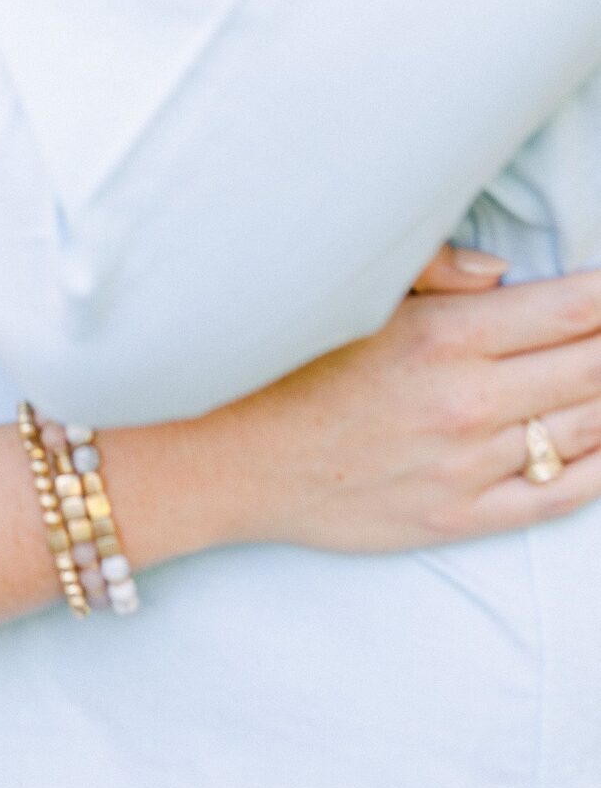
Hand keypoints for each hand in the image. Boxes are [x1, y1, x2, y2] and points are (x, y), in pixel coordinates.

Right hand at [207, 248, 600, 555]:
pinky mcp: (460, 518)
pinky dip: (599, 468)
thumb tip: (505, 273)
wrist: (224, 453)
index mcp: (443, 336)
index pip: (570, 308)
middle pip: (591, 366)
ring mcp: (469, 467)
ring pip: (585, 429)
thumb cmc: (282, 359)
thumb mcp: (351, 292)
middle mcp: (468, 403)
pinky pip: (558, 497)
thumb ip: (433, 269)